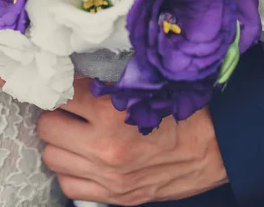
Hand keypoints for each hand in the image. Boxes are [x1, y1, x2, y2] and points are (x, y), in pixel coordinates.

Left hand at [38, 79, 227, 205]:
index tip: (66, 85)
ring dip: (59, 143)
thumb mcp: (141, 85)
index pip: (59, 93)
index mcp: (111, 109)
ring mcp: (108, 174)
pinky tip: (82, 159)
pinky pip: (67, 185)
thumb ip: (104, 80)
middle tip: (67, 110)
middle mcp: (105, 144)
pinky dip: (70, 172)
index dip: (61, 86)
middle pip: (47, 126)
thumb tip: (69, 68)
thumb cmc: (179, 111)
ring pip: (52, 156)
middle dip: (55, 115)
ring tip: (74, 133)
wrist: (217, 147)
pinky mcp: (115, 195)